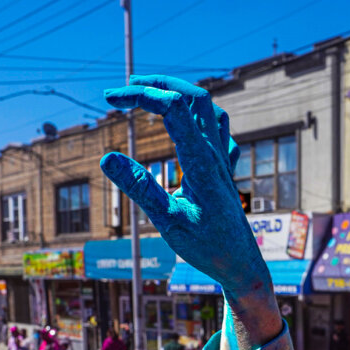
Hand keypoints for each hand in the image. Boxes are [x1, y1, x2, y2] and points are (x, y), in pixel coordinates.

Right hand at [99, 75, 266, 295]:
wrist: (243, 265)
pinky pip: (220, 131)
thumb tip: (106, 158)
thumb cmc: (208, 248)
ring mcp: (223, 161)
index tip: (110, 101)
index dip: (140, 95)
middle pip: (194, 96)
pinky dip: (201, 118)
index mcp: (201, 162)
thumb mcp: (168, 222)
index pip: (173, 108)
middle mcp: (215, 155)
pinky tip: (189, 128)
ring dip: (180, 94)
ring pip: (208, 109)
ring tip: (152, 96)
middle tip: (125, 88)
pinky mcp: (226, 172)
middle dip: (158, 83)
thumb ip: (140, 188)